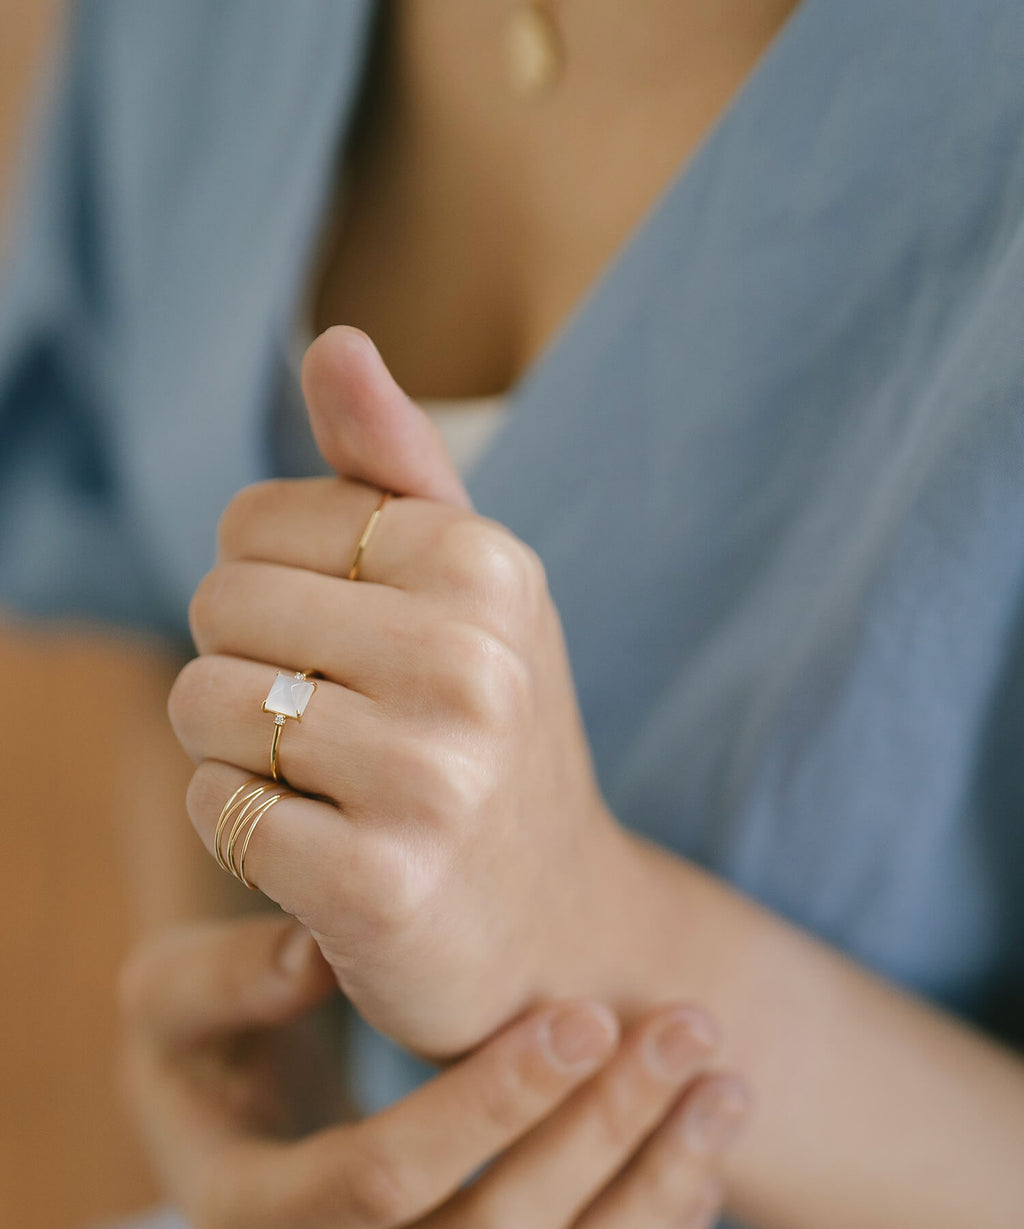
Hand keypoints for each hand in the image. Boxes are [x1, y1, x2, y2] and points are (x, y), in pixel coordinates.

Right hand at [119, 915, 750, 1227]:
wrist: (235, 1107)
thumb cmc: (202, 1038)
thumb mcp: (174, 997)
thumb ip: (225, 978)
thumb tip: (316, 950)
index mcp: (251, 1214)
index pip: (380, 1185)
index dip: (485, 1107)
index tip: (578, 1017)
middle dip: (601, 1135)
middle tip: (686, 1030)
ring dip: (654, 1183)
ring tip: (726, 1085)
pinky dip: (653, 1218)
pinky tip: (703, 1143)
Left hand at [170, 325, 634, 1055]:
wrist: (556, 922)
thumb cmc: (490, 735)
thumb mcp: (471, 593)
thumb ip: (394, 465)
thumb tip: (332, 341)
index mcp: (488, 566)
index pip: (255, 520)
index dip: (269, 588)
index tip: (344, 646)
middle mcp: (472, 660)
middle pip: (217, 603)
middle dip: (246, 666)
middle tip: (330, 725)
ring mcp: (431, 776)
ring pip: (203, 705)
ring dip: (235, 752)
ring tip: (325, 785)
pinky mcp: (377, 884)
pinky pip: (218, 809)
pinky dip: (242, 830)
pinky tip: (321, 852)